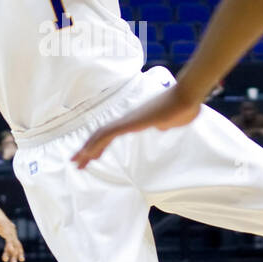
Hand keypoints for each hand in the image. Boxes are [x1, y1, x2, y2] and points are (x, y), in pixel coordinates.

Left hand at [0, 208, 24, 261]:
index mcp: (6, 226)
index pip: (8, 236)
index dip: (10, 243)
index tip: (11, 250)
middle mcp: (11, 230)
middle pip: (14, 242)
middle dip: (13, 253)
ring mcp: (13, 233)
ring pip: (16, 245)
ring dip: (16, 254)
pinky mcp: (12, 236)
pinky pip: (16, 245)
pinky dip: (17, 251)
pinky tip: (18, 259)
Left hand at [73, 81, 200, 168]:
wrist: (186, 98)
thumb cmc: (181, 108)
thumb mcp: (170, 122)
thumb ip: (163, 124)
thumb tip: (161, 126)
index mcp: (135, 121)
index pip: (111, 134)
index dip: (99, 146)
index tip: (91, 158)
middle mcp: (127, 120)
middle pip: (100, 134)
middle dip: (87, 150)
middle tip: (76, 163)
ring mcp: (127, 120)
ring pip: (100, 134)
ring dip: (87, 149)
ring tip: (76, 162)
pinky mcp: (130, 122)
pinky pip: (108, 133)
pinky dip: (96, 143)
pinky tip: (88, 153)